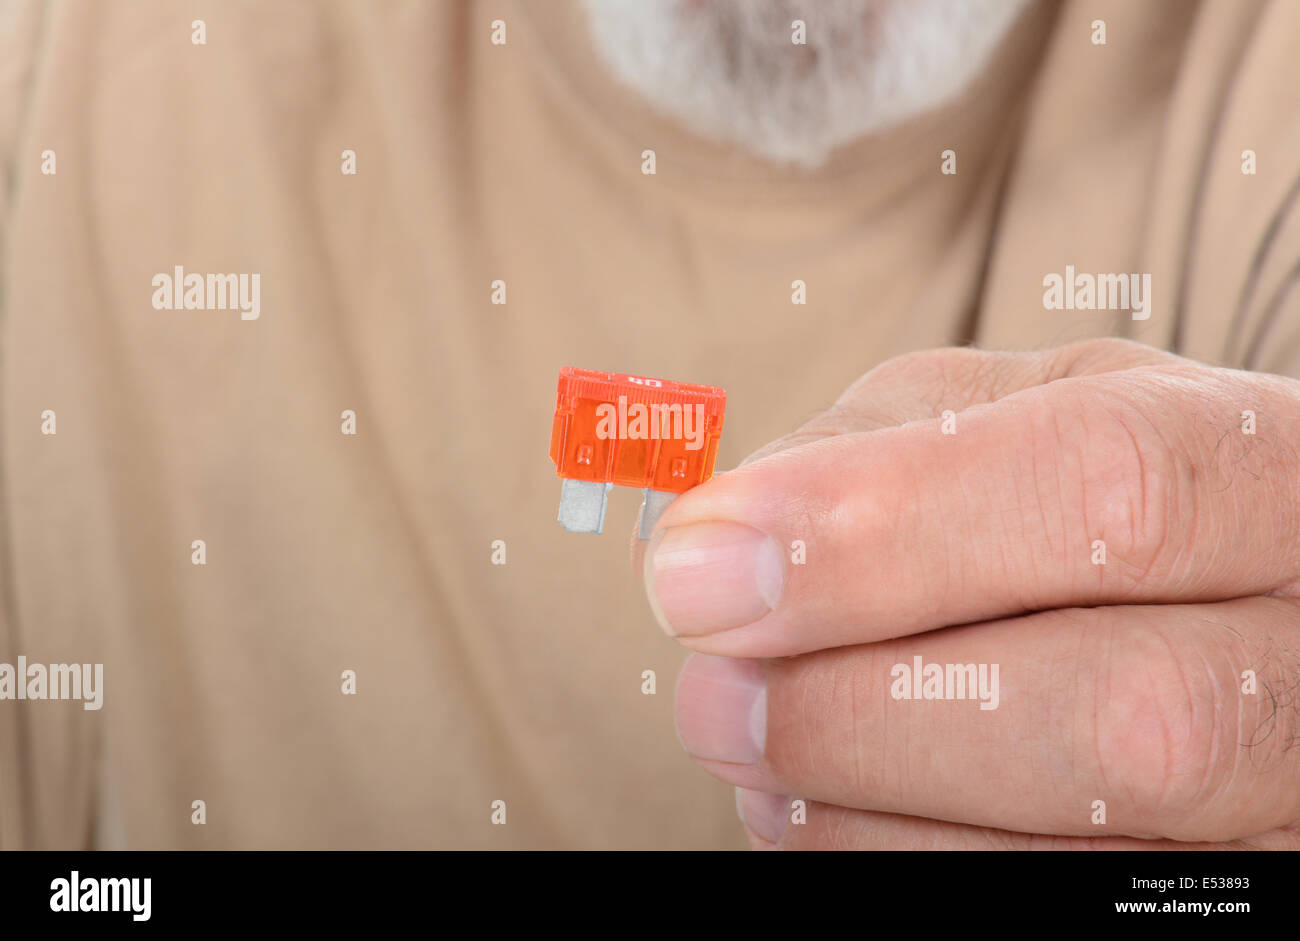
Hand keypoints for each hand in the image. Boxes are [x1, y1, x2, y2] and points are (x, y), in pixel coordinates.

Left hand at [637, 339, 1299, 848]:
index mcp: (1265, 471)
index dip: (884, 532)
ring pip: (1095, 857)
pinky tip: (828, 815)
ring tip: (756, 755)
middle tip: (711, 698)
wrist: (1213, 588)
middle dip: (866, 713)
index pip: (1111, 487)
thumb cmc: (1087, 484)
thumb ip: (877, 447)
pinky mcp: (1231, 893)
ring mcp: (1294, 804)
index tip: (701, 567)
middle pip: (1129, 719)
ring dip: (866, 814)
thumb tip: (719, 544)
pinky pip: (1053, 913)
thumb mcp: (1013, 408)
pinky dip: (898, 869)